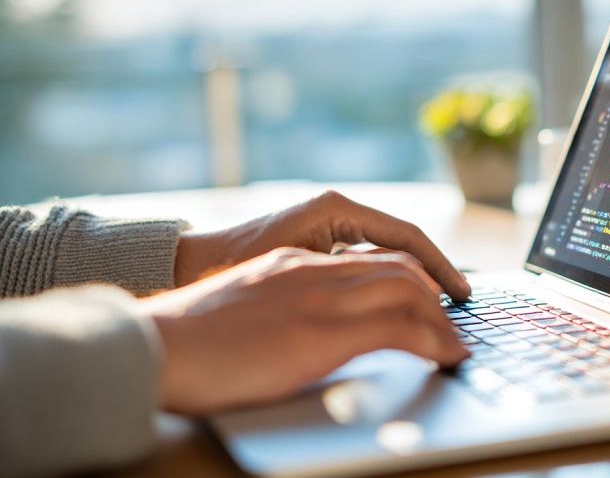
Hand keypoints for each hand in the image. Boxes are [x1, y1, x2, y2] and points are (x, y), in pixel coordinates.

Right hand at [142, 247, 468, 414]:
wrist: (152, 346)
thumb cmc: (188, 340)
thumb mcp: (244, 309)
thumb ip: (281, 308)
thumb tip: (300, 335)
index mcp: (294, 261)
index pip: (371, 255)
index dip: (410, 275)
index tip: (430, 299)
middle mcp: (312, 267)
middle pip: (399, 264)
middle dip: (436, 291)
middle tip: (454, 322)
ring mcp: (319, 293)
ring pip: (408, 288)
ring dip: (442, 318)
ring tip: (457, 344)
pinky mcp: (322, 328)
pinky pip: (400, 324)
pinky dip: (434, 339)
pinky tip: (446, 356)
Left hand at [173, 190, 469, 300]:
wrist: (183, 268)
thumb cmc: (232, 270)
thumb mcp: (296, 275)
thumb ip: (347, 281)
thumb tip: (401, 297)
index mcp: (336, 209)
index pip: (408, 237)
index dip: (440, 268)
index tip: (462, 294)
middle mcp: (336, 213)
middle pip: (402, 244)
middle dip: (432, 275)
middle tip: (459, 307)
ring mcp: (328, 229)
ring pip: (386, 255)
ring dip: (412, 281)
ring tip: (437, 312)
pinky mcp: (318, 247)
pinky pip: (366, 265)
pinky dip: (387, 285)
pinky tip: (398, 310)